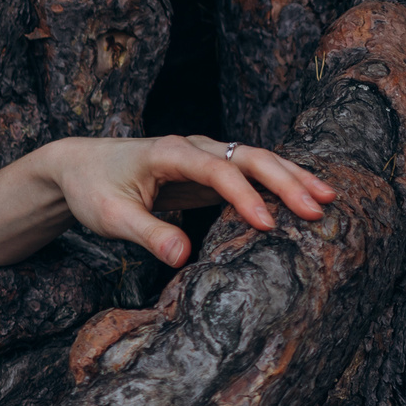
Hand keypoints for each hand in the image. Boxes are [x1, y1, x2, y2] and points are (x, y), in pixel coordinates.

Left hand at [50, 134, 336, 266]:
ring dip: (291, 177)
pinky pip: (247, 173)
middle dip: (286, 181)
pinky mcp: (206, 169)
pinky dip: (276, 182)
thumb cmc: (92, 189)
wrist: (78, 165)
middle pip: (249, 157)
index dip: (245, 197)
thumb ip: (147, 234)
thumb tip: (184, 259)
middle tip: (320, 208)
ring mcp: (203, 154)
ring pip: (256, 160)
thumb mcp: (110, 217)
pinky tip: (301, 199)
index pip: (218, 172)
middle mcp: (192, 146)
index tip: (268, 226)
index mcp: (170, 153)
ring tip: (327, 199)